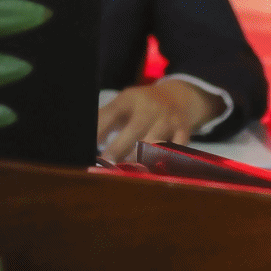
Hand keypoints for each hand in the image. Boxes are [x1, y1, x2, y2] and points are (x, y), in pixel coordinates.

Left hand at [96, 80, 222, 162]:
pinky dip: (165, 163)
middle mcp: (150, 108)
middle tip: (105, 164)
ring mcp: (168, 120)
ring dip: (141, 159)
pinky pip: (176, 151)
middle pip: (134, 130)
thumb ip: (106, 117)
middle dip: (119, 149)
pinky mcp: (184, 132)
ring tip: (127, 172)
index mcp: (130, 99)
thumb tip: (86, 137)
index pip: (112, 113)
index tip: (90, 145)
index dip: (100, 129)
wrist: (178, 96)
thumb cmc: (142, 106)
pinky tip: (154, 174)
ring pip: (155, 142)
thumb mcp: (124, 103)